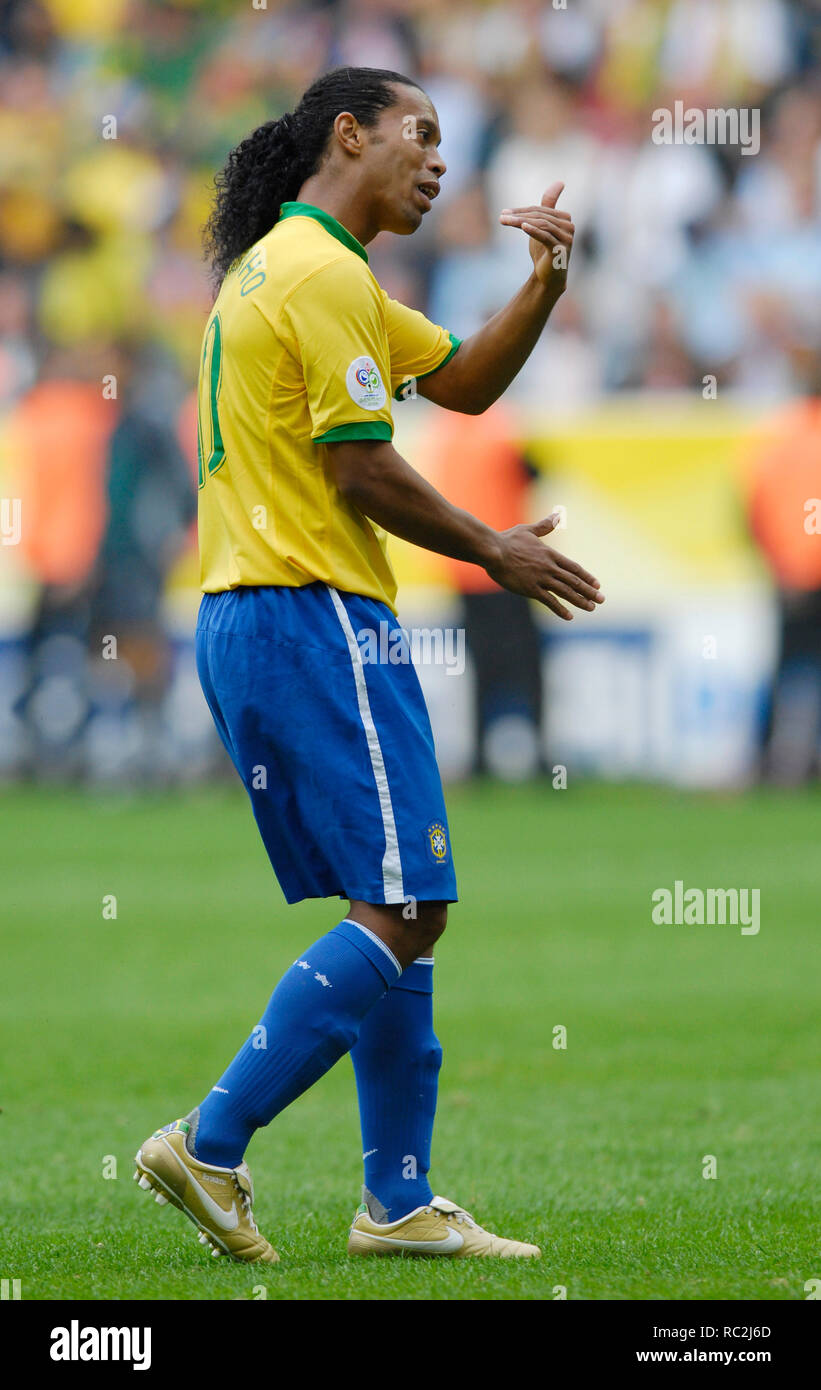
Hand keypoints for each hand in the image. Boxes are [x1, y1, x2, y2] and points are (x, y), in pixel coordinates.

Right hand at [486, 513, 603, 619]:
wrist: (493, 551)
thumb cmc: (508, 540)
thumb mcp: (528, 530)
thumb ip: (544, 526)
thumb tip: (557, 515)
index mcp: (550, 554)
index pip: (574, 567)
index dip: (587, 576)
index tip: (597, 584)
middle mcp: (549, 567)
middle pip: (574, 581)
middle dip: (589, 591)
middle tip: (601, 599)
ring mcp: (541, 579)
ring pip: (566, 592)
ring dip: (580, 601)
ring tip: (592, 608)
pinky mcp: (531, 589)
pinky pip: (549, 601)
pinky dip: (560, 609)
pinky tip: (569, 616)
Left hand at [499, 182, 573, 293]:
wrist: (547, 278)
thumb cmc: (544, 252)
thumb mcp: (542, 226)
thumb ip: (547, 206)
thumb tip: (560, 182)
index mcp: (565, 219)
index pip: (541, 210)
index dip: (522, 210)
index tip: (504, 212)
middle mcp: (569, 227)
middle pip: (540, 216)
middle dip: (519, 215)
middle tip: (501, 216)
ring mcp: (567, 239)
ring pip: (541, 225)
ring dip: (521, 222)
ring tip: (505, 221)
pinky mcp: (561, 250)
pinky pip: (546, 237)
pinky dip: (534, 230)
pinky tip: (523, 226)